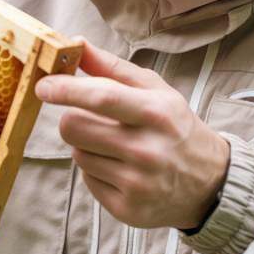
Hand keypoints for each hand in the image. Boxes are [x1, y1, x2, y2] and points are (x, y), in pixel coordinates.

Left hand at [35, 39, 229, 230]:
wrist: (209, 182)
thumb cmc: (175, 127)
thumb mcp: (155, 89)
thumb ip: (111, 67)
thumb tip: (76, 43)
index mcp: (155, 113)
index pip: (102, 98)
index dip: (66, 89)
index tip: (43, 86)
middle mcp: (147, 150)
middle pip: (74, 128)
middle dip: (73, 118)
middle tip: (93, 119)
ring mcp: (136, 184)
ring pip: (76, 153)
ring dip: (86, 145)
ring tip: (116, 146)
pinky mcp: (126, 209)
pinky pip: (86, 179)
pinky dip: (96, 170)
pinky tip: (121, 168)